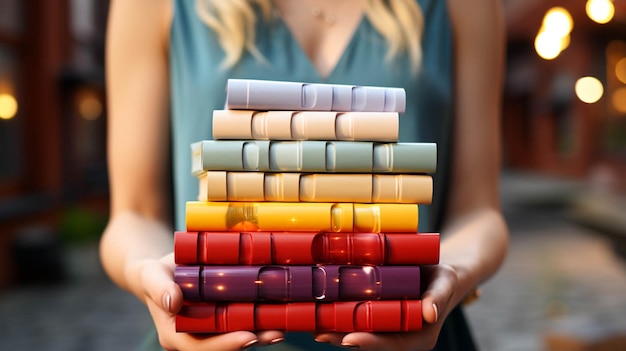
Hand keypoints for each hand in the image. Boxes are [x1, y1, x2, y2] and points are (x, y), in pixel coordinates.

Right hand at [136, 253, 285, 350]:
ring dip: (261, 334)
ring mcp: (209, 331)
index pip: (201, 348)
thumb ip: (159, 287)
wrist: (161, 271)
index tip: (248, 336)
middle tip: (276, 333)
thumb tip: (173, 302)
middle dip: (252, 341)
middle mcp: (195, 338)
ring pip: (237, 337)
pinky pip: (241, 324)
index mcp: (175, 335)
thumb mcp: (151, 275)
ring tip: (283, 327)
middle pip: (225, 347)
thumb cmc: (154, 273)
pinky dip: (259, 321)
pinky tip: (278, 314)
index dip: (225, 345)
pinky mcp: (221, 320)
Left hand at [314, 264, 457, 350]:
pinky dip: (338, 314)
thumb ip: (438, 297)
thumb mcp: (446, 283)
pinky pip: (356, 316)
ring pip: (358, 330)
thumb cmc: (444, 278)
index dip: (370, 344)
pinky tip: (318, 309)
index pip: (392, 345)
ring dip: (336, 329)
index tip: (349, 339)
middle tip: (321, 334)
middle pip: (369, 341)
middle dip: (344, 338)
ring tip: (313, 325)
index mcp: (417, 336)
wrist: (438, 271)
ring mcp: (385, 325)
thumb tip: (429, 314)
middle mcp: (398, 335)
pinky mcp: (375, 312)